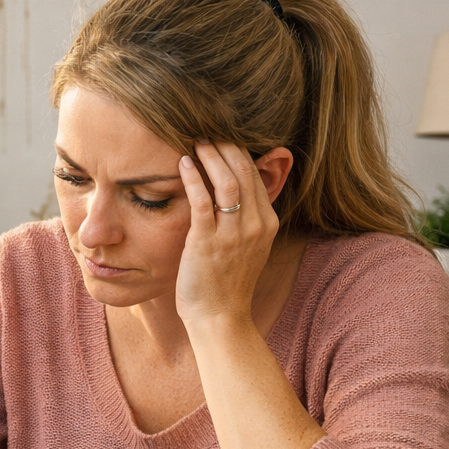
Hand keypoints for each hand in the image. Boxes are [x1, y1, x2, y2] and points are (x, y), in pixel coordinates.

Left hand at [174, 141, 288, 325]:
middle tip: (207, 130)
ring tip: (195, 141)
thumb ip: (244, 218)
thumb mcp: (246, 246)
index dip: (238, 151)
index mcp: (266, 223)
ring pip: (227, 181)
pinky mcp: (207, 242)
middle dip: (226, 146)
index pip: (256, 175)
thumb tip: (234, 191)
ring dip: (211, 156)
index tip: (222, 136)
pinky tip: (182, 163)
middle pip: (245, 171)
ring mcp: (233, 234)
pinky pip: (202, 201)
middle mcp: (255, 225)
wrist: (220, 317)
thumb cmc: (226, 282)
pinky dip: (193, 178)